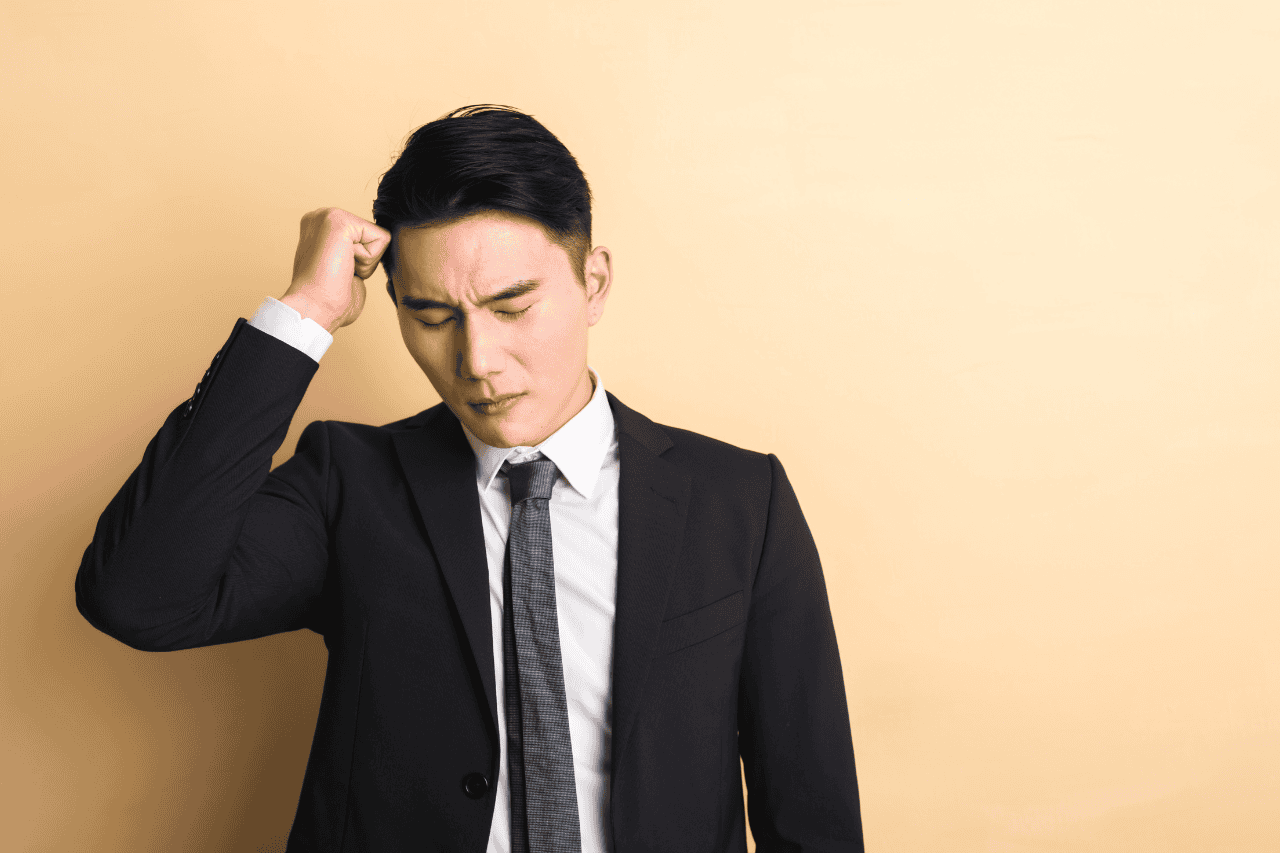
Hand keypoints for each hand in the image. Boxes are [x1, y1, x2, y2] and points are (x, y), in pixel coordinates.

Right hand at [279, 208, 390, 333]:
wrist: (312, 310)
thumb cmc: (326, 302)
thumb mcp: (344, 270)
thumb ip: (354, 256)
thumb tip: (366, 259)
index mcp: (319, 228)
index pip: (365, 238)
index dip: (360, 263)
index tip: (337, 274)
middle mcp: (321, 217)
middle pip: (373, 235)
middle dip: (365, 260)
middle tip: (340, 274)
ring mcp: (328, 215)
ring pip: (378, 237)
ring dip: (366, 262)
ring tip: (341, 271)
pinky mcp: (340, 221)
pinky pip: (382, 238)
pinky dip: (369, 261)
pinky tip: (344, 267)